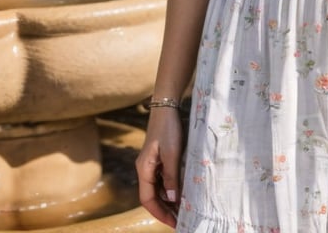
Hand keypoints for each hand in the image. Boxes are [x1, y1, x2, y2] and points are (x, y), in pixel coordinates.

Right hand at [135, 107, 183, 227]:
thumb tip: (172, 199)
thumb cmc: (168, 128)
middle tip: (181, 219)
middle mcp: (145, 168)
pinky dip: (170, 188)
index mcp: (144, 169)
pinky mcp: (158, 158)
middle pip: (152, 196)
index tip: (174, 222)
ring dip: (168, 200)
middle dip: (165, 209)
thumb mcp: (172, 154)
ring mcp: (151, 163)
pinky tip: (181, 191)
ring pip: (157, 188)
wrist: (166, 106)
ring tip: (183, 209)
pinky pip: (162, 179)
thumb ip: (171, 177)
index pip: (147, 199)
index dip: (160, 213)